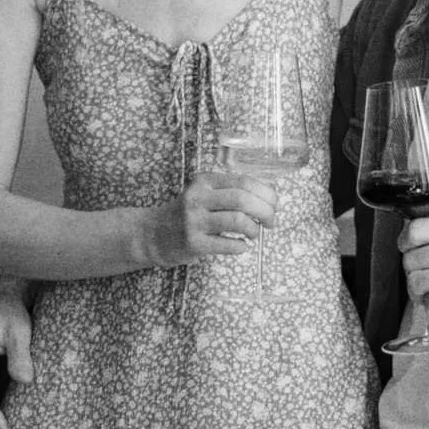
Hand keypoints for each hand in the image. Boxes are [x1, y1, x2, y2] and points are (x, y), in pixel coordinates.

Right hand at [142, 166, 280, 269]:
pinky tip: (242, 246)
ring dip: (253, 229)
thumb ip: (230, 192)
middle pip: (242, 199)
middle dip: (265, 211)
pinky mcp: (193, 243)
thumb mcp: (204, 194)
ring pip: (237, 221)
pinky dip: (241, 246)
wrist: (154, 234)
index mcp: (205, 182)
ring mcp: (194, 221)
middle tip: (270, 222)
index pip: (244, 181)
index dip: (265, 193)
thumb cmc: (188, 214)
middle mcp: (198, 198)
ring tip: (254, 234)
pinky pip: (227, 244)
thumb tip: (269, 199)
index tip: (274, 205)